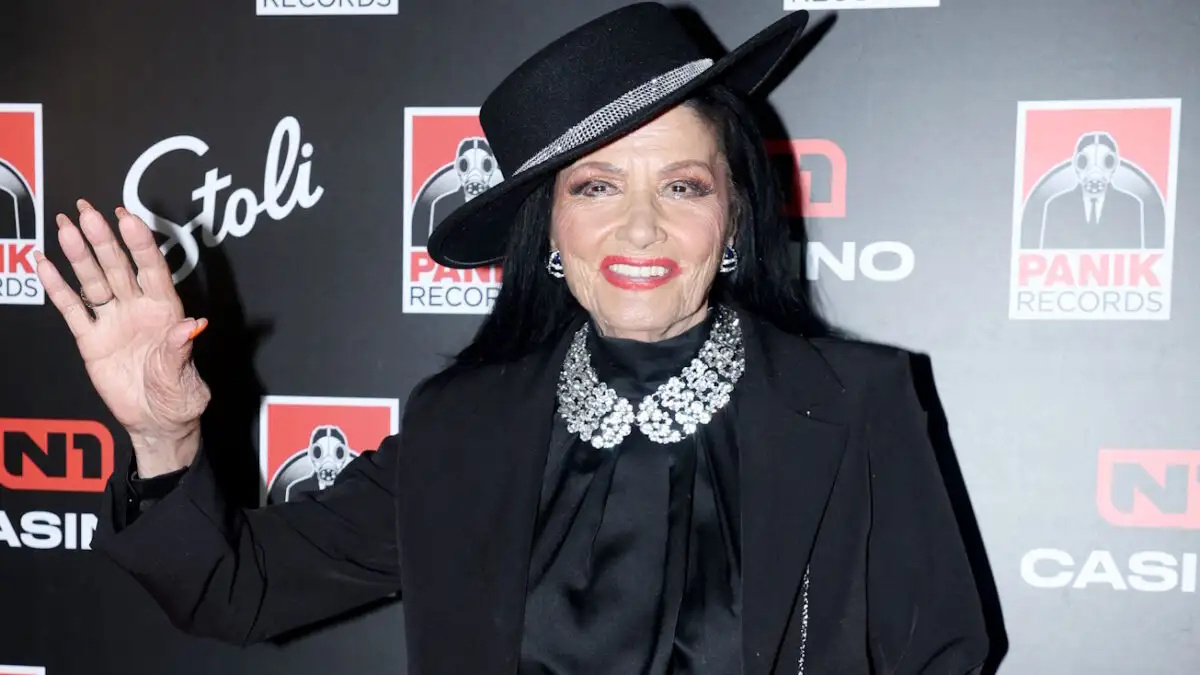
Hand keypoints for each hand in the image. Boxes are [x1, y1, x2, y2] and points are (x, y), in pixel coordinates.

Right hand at [34, 199, 210, 474]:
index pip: (152, 270)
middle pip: (118, 268)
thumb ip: (180, 349)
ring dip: (80, 255)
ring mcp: (113, 322)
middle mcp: (138, 310)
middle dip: (103, 239)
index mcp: (165, 312)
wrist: (155, 423)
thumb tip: (192, 325)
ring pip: (94, 281)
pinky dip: (57, 286)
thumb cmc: (178, 397)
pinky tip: (44, 262)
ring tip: (65, 227)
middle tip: (87, 211)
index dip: (140, 243)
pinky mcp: (91, 340)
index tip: (127, 217)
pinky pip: (72, 309)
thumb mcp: (183, 377)